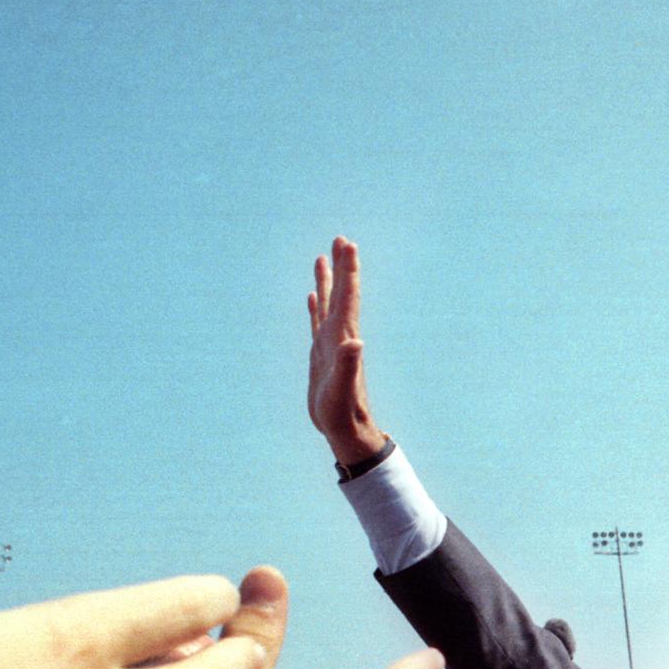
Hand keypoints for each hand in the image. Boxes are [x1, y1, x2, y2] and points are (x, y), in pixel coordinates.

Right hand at [307, 237, 386, 467]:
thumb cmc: (344, 413)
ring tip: (324, 257)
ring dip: (329, 281)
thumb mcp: (343, 390)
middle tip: (341, 239)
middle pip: (342, 294)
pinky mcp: (321, 355)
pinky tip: (313, 295)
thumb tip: (355, 343)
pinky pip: (317, 322)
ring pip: (329, 304)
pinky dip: (316, 306)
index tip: (349, 245)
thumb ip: (349, 366)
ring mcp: (330, 344)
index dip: (349, 271)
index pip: (348, 298)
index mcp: (344, 338)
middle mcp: (339, 336)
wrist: (346, 429)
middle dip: (342, 266)